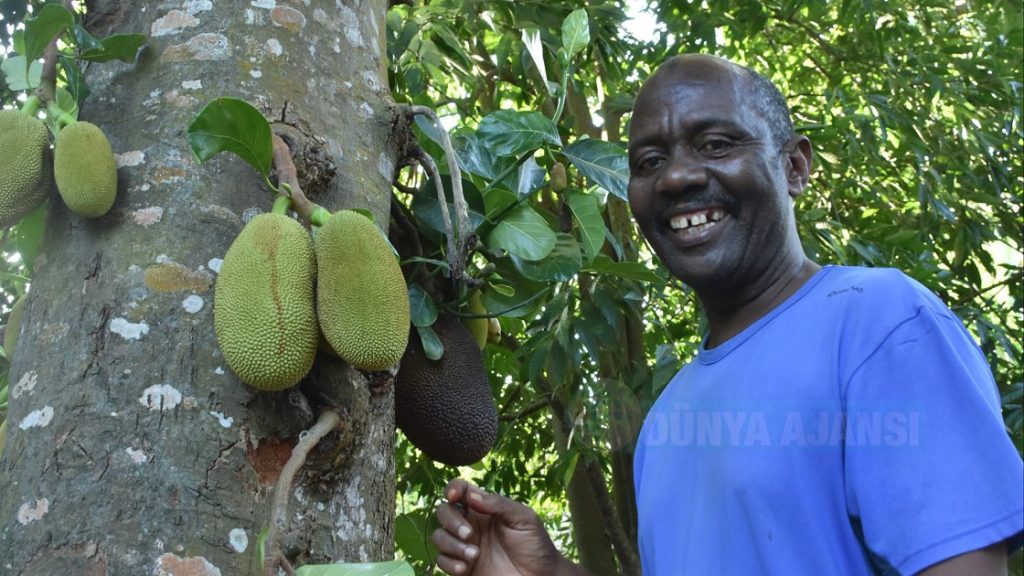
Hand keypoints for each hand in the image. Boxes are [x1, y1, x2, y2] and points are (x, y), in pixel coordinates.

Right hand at [432, 479, 575, 575]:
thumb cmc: (535, 544)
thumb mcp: (524, 518)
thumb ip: (499, 504)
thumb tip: (471, 495)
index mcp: (484, 508)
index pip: (461, 490)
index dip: (454, 488)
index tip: (455, 496)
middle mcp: (471, 524)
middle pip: (444, 511)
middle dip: (451, 520)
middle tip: (469, 534)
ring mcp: (464, 546)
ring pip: (439, 536)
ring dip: (451, 544)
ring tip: (474, 555)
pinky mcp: (462, 567)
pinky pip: (441, 561)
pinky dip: (449, 563)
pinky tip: (465, 567)